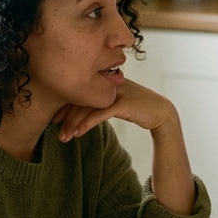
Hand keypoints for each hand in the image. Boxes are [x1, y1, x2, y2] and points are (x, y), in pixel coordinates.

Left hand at [55, 79, 177, 141]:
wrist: (161, 112)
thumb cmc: (137, 108)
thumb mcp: (116, 101)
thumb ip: (100, 101)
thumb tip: (80, 111)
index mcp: (105, 80)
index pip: (79, 90)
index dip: (65, 105)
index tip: (56, 119)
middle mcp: (109, 83)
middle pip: (81, 98)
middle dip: (66, 117)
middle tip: (58, 133)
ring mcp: (116, 92)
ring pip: (88, 107)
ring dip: (74, 124)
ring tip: (65, 138)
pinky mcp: (124, 104)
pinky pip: (100, 114)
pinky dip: (87, 124)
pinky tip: (79, 133)